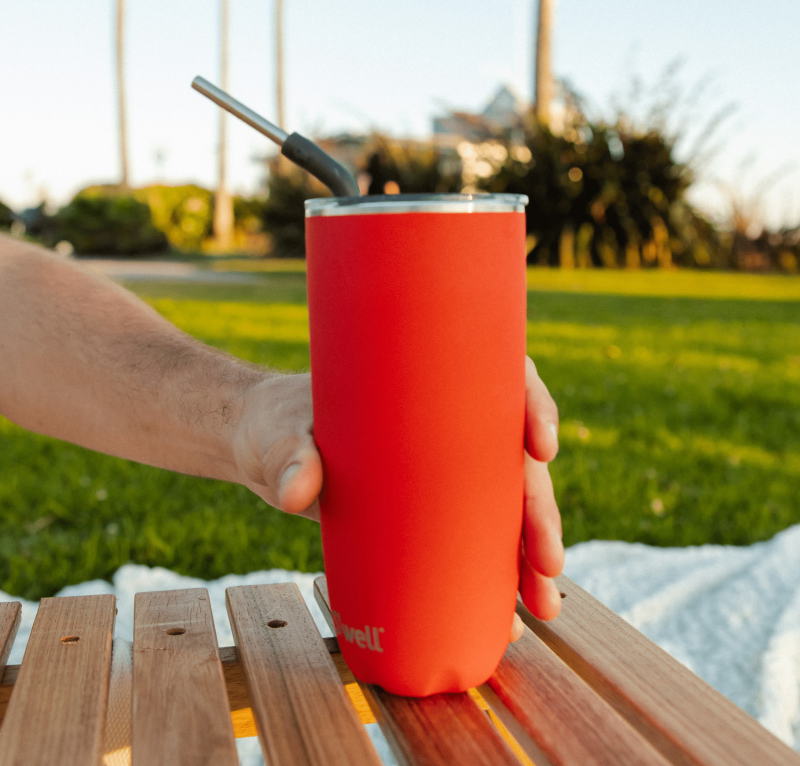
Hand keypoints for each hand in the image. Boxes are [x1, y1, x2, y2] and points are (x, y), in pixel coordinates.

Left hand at [231, 360, 564, 639]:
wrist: (262, 444)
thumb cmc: (277, 423)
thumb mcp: (281, 434)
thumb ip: (289, 457)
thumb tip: (299, 493)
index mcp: (427, 383)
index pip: (499, 379)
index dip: (534, 406)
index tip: (540, 446)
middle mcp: (446, 426)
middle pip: (513, 460)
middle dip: (539, 511)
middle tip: (545, 560)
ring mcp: (438, 473)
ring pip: (505, 507)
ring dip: (532, 555)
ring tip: (541, 604)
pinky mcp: (424, 511)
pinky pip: (473, 539)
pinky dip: (496, 576)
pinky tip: (511, 616)